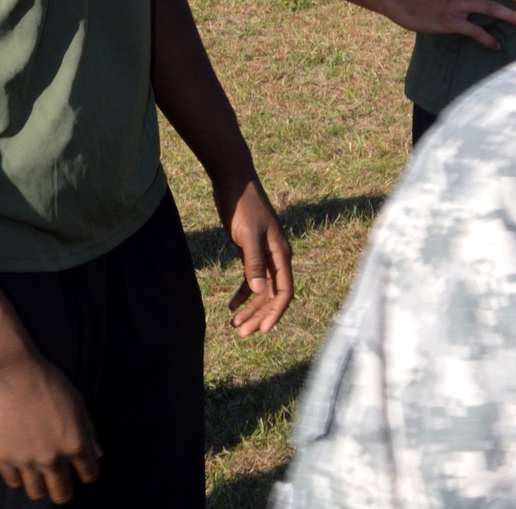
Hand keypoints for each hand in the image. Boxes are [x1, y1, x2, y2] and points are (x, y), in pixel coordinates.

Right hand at [0, 352, 101, 502]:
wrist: (14, 371)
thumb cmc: (49, 381)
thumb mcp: (78, 401)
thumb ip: (89, 430)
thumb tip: (97, 454)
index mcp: (75, 443)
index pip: (89, 474)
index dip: (88, 472)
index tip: (82, 469)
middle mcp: (53, 458)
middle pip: (63, 494)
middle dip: (66, 489)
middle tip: (62, 479)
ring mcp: (27, 460)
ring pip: (37, 494)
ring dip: (42, 485)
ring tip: (41, 473)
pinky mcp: (4, 457)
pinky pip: (14, 482)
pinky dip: (20, 477)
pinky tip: (23, 463)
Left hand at [214, 179, 293, 336]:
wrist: (234, 182)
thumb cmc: (243, 206)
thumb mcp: (248, 235)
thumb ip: (253, 262)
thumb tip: (257, 292)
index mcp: (281, 253)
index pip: (284, 291)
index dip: (275, 313)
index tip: (262, 330)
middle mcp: (276, 257)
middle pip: (271, 295)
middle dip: (258, 315)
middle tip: (240, 333)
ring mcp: (264, 254)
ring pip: (260, 289)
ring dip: (249, 308)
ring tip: (234, 325)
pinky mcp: (250, 251)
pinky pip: (250, 278)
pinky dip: (242, 293)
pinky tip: (231, 306)